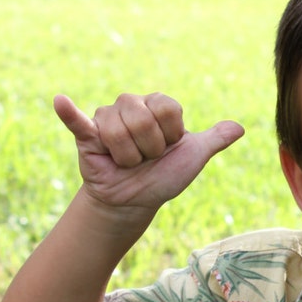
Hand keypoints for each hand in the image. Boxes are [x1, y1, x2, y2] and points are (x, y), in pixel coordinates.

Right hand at [54, 92, 243, 211]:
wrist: (135, 200)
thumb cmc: (163, 176)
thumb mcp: (192, 158)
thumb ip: (214, 140)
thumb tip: (240, 128)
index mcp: (157, 104)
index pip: (168, 110)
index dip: (170, 137)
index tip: (167, 148)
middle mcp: (131, 104)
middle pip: (143, 121)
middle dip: (149, 150)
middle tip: (145, 159)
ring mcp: (107, 117)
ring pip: (120, 133)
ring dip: (129, 158)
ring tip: (127, 162)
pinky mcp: (87, 134)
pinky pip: (78, 121)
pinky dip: (69, 113)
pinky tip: (61, 101)